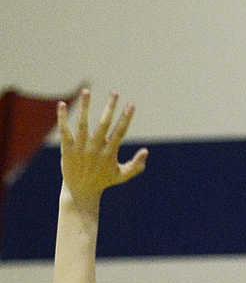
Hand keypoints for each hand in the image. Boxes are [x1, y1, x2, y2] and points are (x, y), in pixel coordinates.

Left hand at [58, 88, 147, 210]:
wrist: (81, 191)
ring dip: (85, 107)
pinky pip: (65, 131)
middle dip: (110, 108)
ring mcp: (81, 148)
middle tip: (115, 92)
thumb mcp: (121, 175)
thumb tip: (146, 151)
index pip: (119, 133)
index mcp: (109, 153)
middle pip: (103, 125)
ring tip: (87, 91)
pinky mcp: (68, 149)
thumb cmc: (103, 181)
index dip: (126, 118)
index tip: (131, 105)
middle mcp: (95, 149)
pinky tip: (62, 104)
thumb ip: (136, 166)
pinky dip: (62, 118)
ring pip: (83, 124)